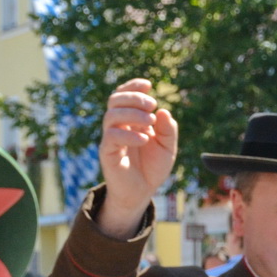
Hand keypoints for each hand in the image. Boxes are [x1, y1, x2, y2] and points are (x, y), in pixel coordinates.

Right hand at [99, 78, 178, 235]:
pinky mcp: (107, 152)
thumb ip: (168, 130)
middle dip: (134, 97)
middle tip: (152, 105)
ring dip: (132, 113)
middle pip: (115, 100)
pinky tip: (145, 139)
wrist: (142, 191)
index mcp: (131, 119)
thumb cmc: (153, 167)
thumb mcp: (168, 147)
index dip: (133, 86)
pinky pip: (112, 136)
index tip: (148, 85)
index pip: (125, 95)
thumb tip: (164, 111)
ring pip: (111, 115)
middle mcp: (119, 125)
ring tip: (151, 122)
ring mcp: (111, 137)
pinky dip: (129, 134)